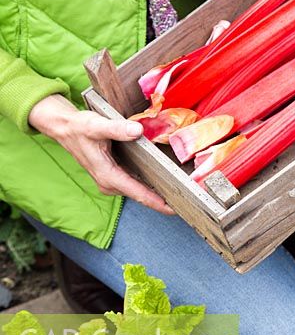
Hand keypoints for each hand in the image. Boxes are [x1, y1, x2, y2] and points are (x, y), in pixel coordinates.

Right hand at [29, 94, 173, 214]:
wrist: (66, 128)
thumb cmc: (80, 128)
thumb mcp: (97, 125)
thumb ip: (117, 129)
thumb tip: (138, 132)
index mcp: (108, 175)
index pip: (138, 193)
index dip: (157, 202)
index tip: (175, 209)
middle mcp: (110, 183)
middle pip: (141, 195)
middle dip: (163, 199)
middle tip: (188, 201)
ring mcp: (112, 181)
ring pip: (139, 191)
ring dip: (158, 193)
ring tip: (182, 193)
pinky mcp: (114, 176)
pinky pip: (135, 184)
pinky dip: (149, 184)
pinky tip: (165, 180)